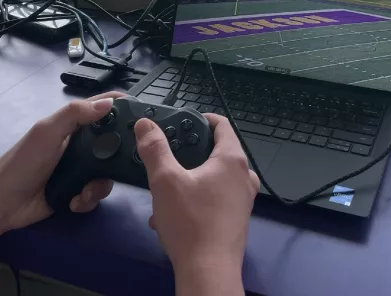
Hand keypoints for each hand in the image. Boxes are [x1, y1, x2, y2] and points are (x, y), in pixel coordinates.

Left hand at [0, 93, 123, 244]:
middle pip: (114, 143)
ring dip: (99, 185)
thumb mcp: (47, 132)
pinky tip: (75, 202)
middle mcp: (80, 145)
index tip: (144, 115)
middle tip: (124, 165)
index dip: (123, 106)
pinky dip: (88, 200)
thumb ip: (75, 114)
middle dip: (118, 157)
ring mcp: (79, 169)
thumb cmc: (22, 162)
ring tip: (85, 192)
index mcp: (73, 124)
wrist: (2, 204)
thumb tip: (110, 103)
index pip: (103, 108)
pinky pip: (96, 194)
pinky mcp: (77, 191)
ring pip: (108, 173)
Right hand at [135, 114, 258, 286]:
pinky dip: (194, 201)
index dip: (202, 118)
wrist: (208, 272)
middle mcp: (244, 176)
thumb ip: (154, 149)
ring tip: (164, 193)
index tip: (184, 120)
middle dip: (189, 153)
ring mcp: (242, 199)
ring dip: (188, 181)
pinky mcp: (236, 219)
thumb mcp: (165, 180)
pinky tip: (170, 217)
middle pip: (217, 152)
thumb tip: (146, 125)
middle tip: (168, 156)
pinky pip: (214, 199)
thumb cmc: (191, 223)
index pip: (222, 125)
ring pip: (212, 178)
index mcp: (232, 160)